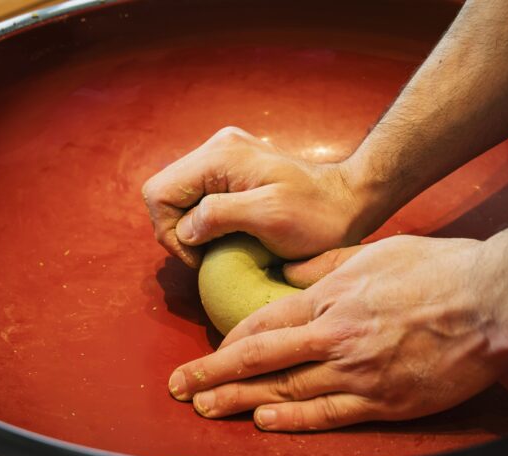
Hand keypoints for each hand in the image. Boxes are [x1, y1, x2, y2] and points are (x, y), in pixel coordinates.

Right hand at [142, 127, 368, 267]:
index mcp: (220, 156)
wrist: (348, 202)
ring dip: (191, 227)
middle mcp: (216, 148)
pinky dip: (205, 221)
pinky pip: (199, 197)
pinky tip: (227, 235)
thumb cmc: (316, 214)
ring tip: (219, 247)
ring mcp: (224, 157)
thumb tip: (184, 230)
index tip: (201, 256)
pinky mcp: (233, 170)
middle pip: (165, 193)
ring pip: (180, 197)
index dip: (169, 231)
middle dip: (178, 230)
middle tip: (208, 255)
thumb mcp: (270, 216)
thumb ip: (219, 215)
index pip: (159, 192)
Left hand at [167, 235, 507, 430]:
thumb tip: (288, 271)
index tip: (208, 352)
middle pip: (261, 359)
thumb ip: (326, 264)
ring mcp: (358, 372)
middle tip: (180, 388)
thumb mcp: (376, 250)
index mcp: (332, 298)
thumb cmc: (438, 268)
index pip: (265, 323)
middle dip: (214, 373)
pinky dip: (292, 419)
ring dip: (240, 400)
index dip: (230, 340)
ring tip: (207, 408)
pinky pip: (328, 413)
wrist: (492, 297)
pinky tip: (263, 422)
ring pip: (286, 390)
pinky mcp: (385, 400)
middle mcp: (336, 336)